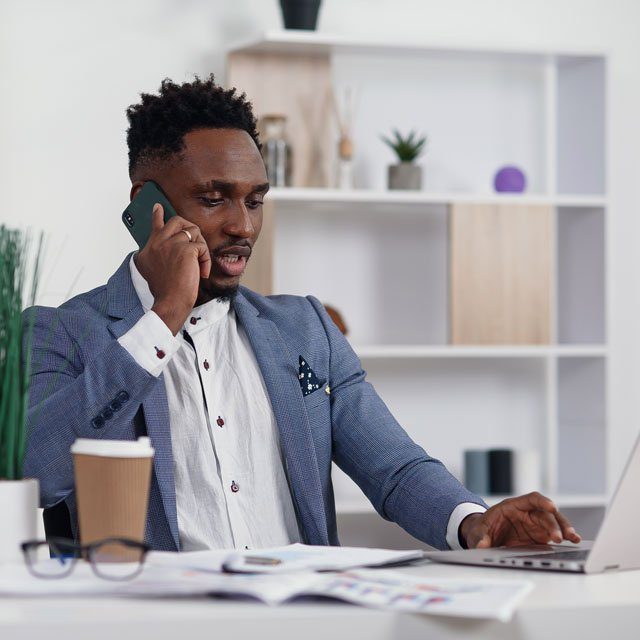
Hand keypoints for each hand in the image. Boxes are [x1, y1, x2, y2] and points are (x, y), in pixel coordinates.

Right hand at [135, 204, 210, 334]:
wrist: (171, 302)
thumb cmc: (166, 291)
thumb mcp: (155, 271)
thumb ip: (159, 256)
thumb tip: (170, 248)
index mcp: (150, 249)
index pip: (155, 226)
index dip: (158, 216)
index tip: (158, 207)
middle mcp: (158, 243)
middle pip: (178, 222)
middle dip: (191, 230)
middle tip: (196, 246)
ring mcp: (171, 244)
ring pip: (194, 233)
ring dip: (201, 249)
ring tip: (199, 266)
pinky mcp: (186, 249)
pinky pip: (202, 246)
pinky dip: (206, 260)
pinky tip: (202, 273)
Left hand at [460, 492, 581, 548]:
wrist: (483, 537)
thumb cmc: (481, 530)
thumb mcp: (477, 533)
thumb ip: (480, 538)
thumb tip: (481, 546)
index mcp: (512, 506)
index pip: (531, 499)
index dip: (542, 501)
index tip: (551, 506)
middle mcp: (526, 513)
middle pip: (545, 513)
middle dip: (554, 523)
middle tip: (559, 536)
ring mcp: (535, 524)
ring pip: (554, 522)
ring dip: (564, 529)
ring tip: (573, 538)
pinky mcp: (539, 536)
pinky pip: (554, 534)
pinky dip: (564, 536)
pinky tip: (574, 541)